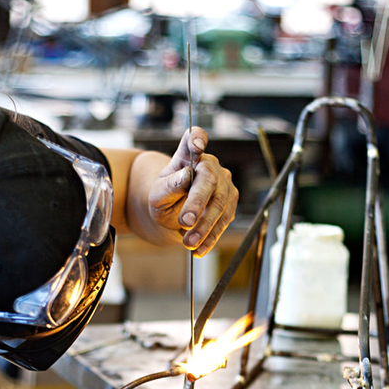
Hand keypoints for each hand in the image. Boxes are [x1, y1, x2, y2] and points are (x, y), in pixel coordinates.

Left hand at [148, 127, 238, 256]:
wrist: (172, 213)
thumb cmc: (164, 198)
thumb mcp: (158, 193)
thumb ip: (170, 185)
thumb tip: (186, 176)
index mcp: (188, 156)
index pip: (193, 140)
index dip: (197, 139)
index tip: (196, 144)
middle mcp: (210, 166)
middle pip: (210, 182)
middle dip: (198, 204)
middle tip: (185, 222)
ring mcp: (223, 184)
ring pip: (220, 205)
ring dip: (205, 227)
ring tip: (188, 244)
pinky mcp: (230, 203)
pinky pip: (224, 222)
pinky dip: (211, 237)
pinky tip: (199, 249)